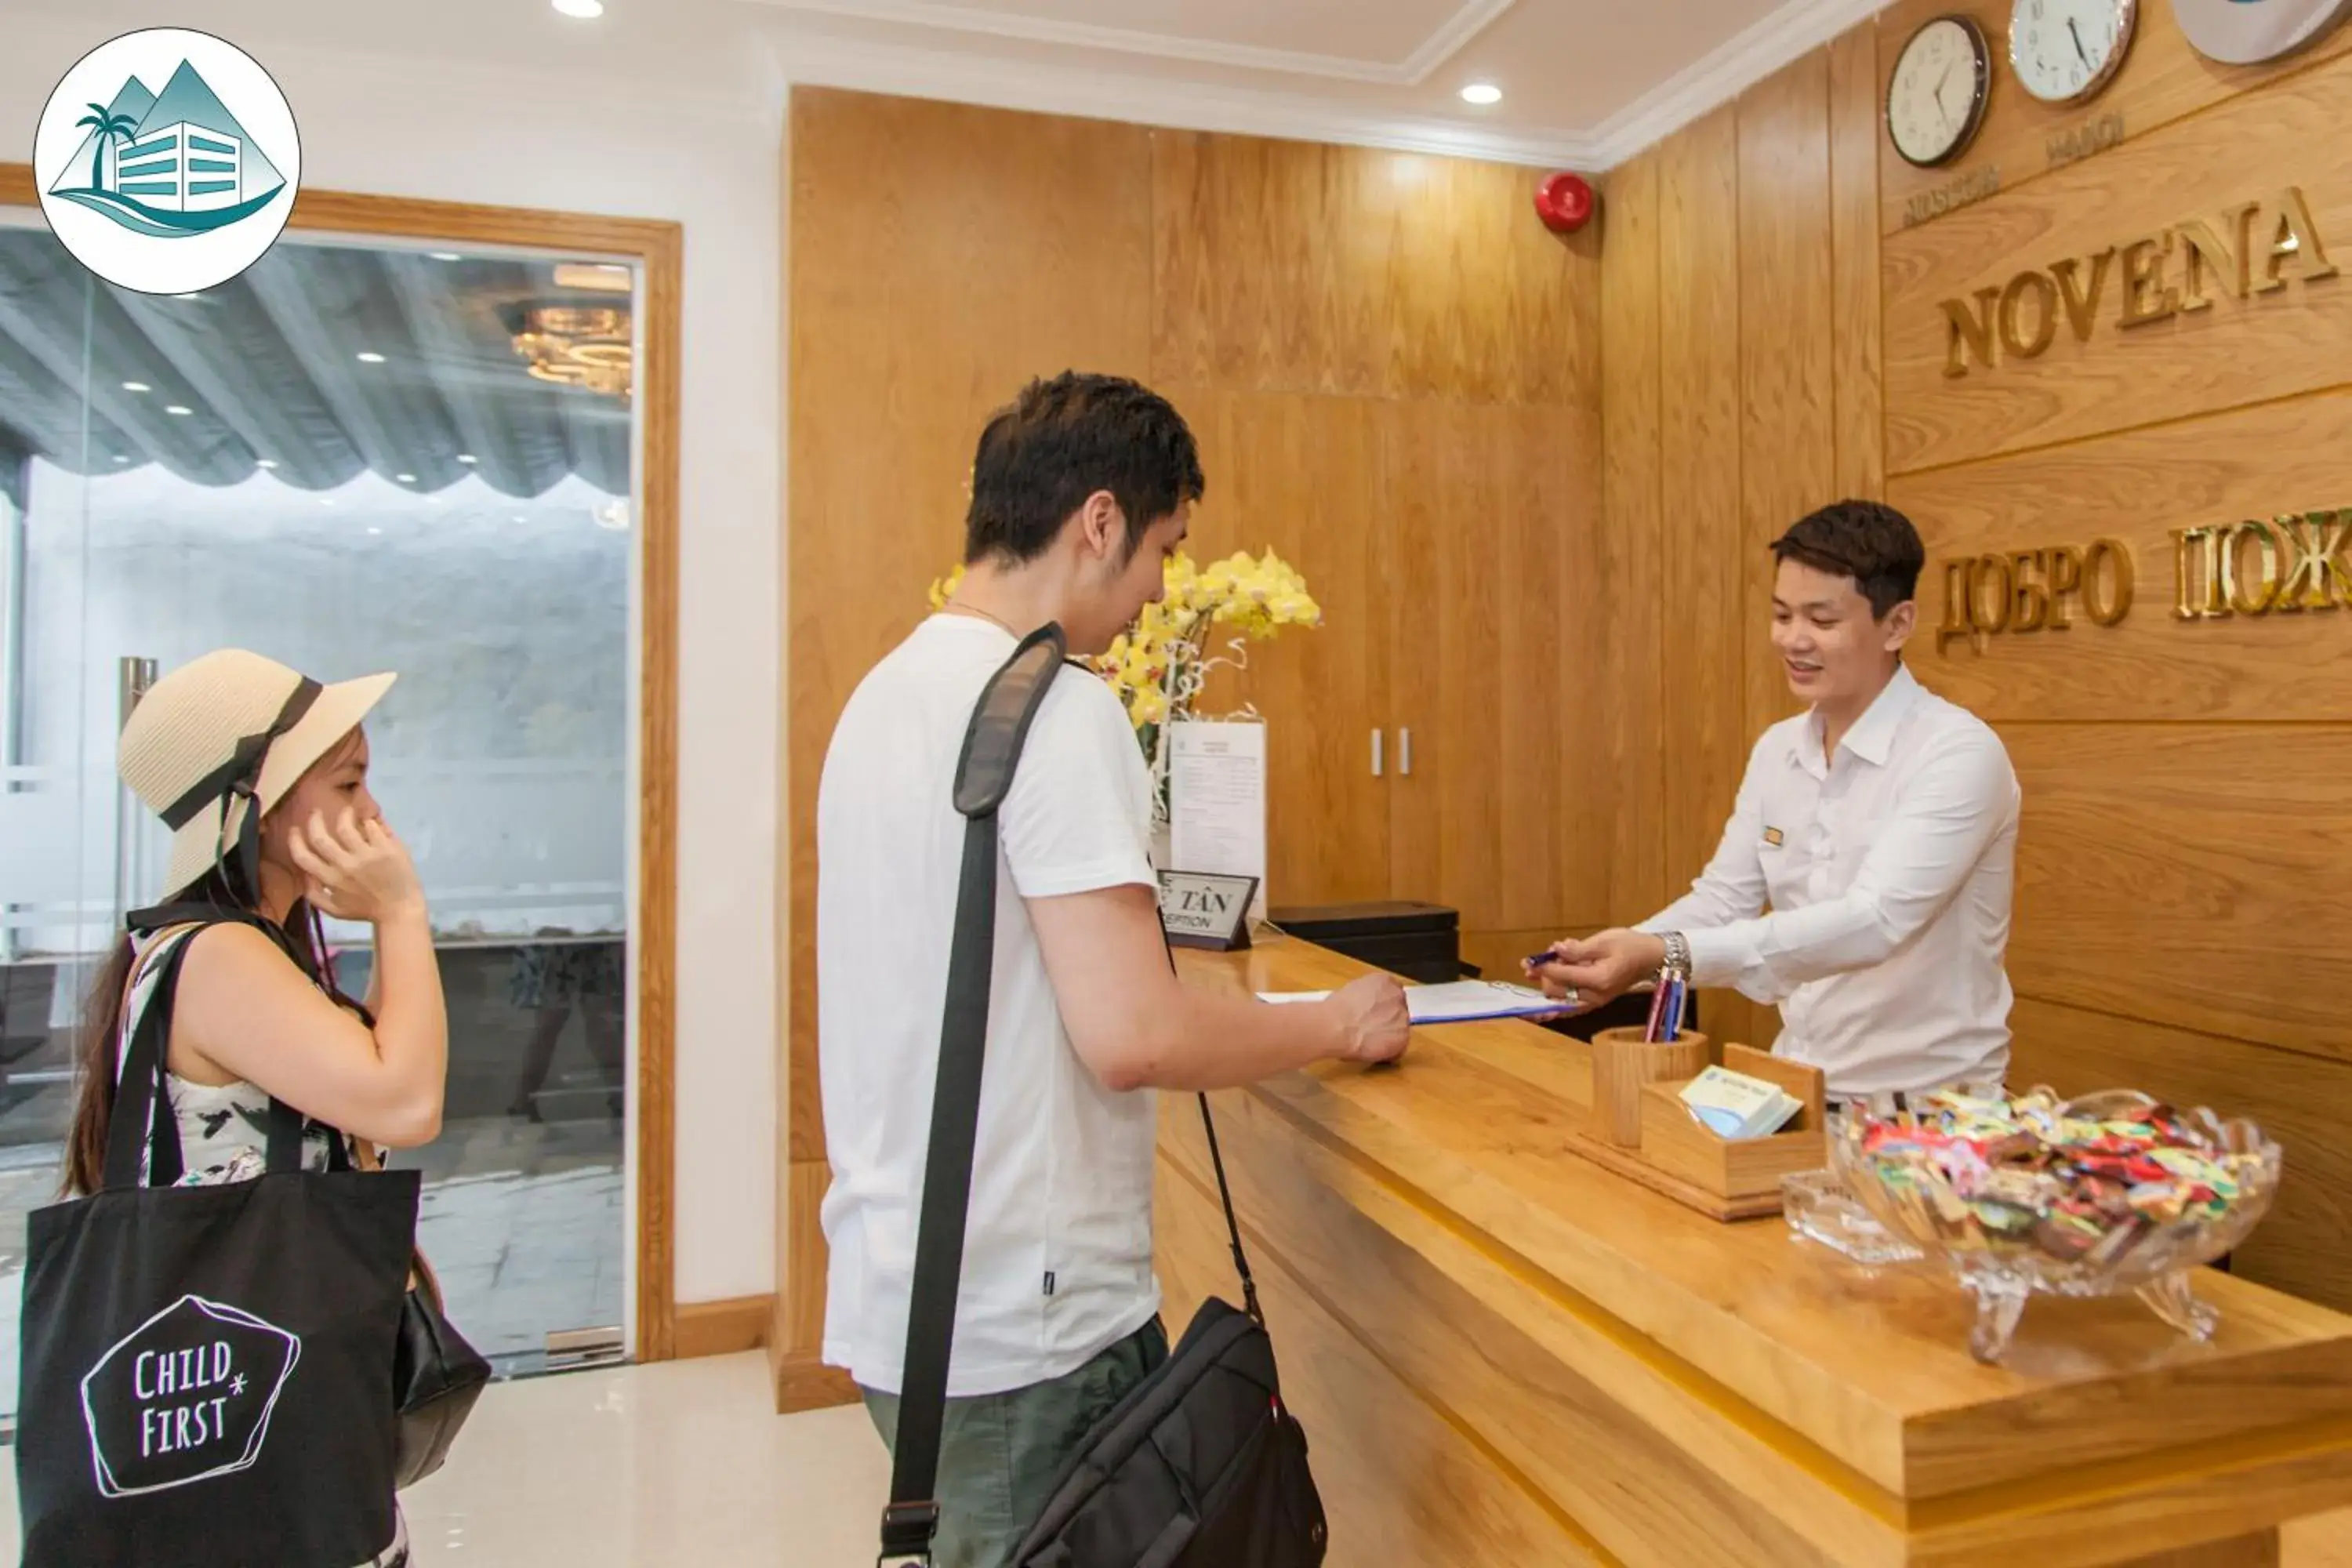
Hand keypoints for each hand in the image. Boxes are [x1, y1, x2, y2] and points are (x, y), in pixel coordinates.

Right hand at [288, 809, 424, 926]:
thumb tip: (304, 872)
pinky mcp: (386, 849)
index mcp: (330, 879)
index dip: (294, 840)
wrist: (400, 910)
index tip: (295, 829)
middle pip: (320, 836)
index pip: (303, 856)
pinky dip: (369, 822)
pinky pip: (372, 828)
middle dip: (314, 820)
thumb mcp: (334, 909)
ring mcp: (366, 856)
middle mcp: (345, 865)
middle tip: (316, 812)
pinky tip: (370, 822)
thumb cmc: (366, 909)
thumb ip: (313, 894)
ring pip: (346, 827)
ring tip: (347, 811)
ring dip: (344, 815)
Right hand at [1324, 973, 1409, 1067]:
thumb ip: (1367, 996)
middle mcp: (1398, 996)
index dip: (1383, 1004)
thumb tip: (1367, 1006)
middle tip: (1371, 1027)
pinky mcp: (1403, 1037)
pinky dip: (1389, 1050)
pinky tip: (1374, 1050)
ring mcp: (1403, 1017)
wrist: (1337, 1027)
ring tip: (1370, 1041)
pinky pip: (1399, 1046)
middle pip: (1398, 1009)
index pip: (1392, 991)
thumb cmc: (1336, 1010)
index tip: (1374, 1012)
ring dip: (1389, 1034)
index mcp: (1385, 981)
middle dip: (1387, 1018)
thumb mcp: (1352, 992)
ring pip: (1400, 1028)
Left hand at [1530, 929, 1665, 1004]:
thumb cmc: (1630, 945)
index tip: (1527, 961)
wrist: (1650, 958)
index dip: (1542, 967)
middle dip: (1545, 975)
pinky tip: (1539, 1010)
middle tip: (1543, 956)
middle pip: (1557, 991)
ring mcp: (1595, 1002)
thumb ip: (1578, 949)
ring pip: (1561, 1001)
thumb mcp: (1604, 941)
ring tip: (1546, 965)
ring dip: (1548, 985)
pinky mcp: (1594, 1002)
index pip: (1562, 976)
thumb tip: (1556, 950)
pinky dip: (1555, 1004)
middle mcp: (1595, 996)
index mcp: (1598, 980)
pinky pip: (1570, 1008)